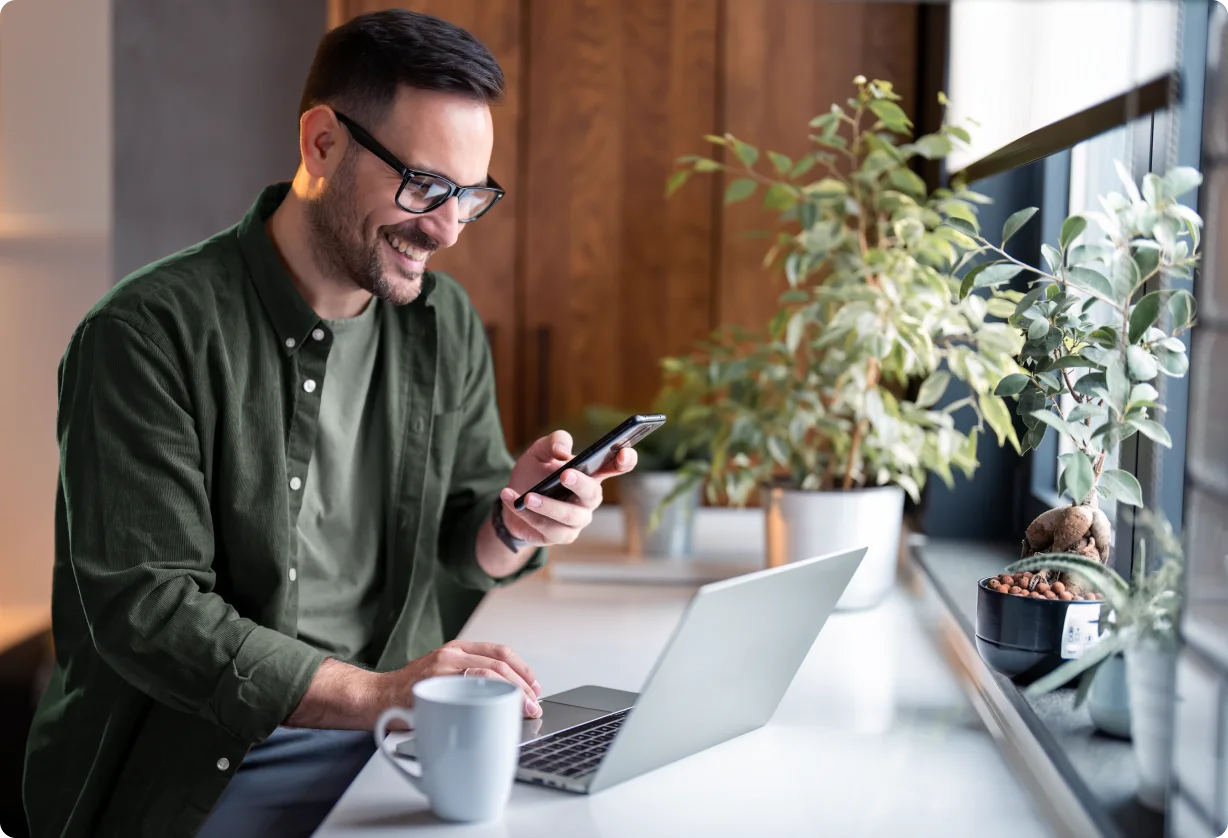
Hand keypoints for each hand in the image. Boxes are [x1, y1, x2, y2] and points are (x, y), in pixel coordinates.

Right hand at [380, 640, 543, 718]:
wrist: (376, 698)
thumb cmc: (411, 692)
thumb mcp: (443, 675)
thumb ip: (467, 678)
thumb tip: (506, 696)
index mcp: (457, 649)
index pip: (500, 651)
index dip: (523, 668)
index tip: (535, 686)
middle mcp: (451, 654)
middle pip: (499, 664)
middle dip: (522, 685)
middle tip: (533, 704)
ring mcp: (442, 668)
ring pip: (488, 674)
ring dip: (512, 693)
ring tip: (523, 710)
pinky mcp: (433, 685)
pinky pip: (468, 688)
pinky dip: (488, 699)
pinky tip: (498, 711)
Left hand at [499, 430, 636, 545]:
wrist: (512, 501)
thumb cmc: (533, 473)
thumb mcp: (539, 451)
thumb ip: (553, 442)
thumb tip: (563, 451)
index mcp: (591, 474)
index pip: (616, 466)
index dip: (625, 460)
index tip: (624, 453)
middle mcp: (589, 498)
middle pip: (593, 494)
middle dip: (580, 484)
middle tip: (565, 474)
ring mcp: (577, 520)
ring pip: (568, 516)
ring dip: (547, 506)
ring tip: (527, 496)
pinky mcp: (561, 536)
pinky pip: (547, 528)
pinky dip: (527, 515)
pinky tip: (511, 500)